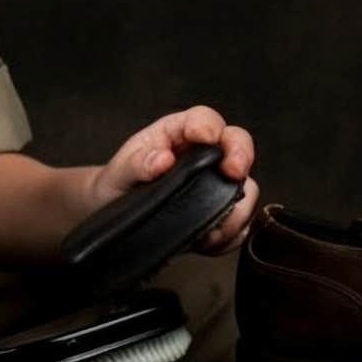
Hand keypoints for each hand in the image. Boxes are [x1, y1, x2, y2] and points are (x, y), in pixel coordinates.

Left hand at [87, 105, 259, 254]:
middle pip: (237, 143)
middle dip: (241, 155)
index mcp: (178, 134)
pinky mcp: (220, 215)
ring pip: (245, 187)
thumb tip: (162, 160)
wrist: (115, 218)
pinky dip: (230, 235)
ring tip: (211, 227)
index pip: (203, 119)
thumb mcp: (119, 172)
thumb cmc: (119, 185)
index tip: (206, 137)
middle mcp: (204, 156)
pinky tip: (207, 242)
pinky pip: (240, 223)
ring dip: (236, 207)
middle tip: (233, 172)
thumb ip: (136, 164)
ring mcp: (215, 185)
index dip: (208, 125)